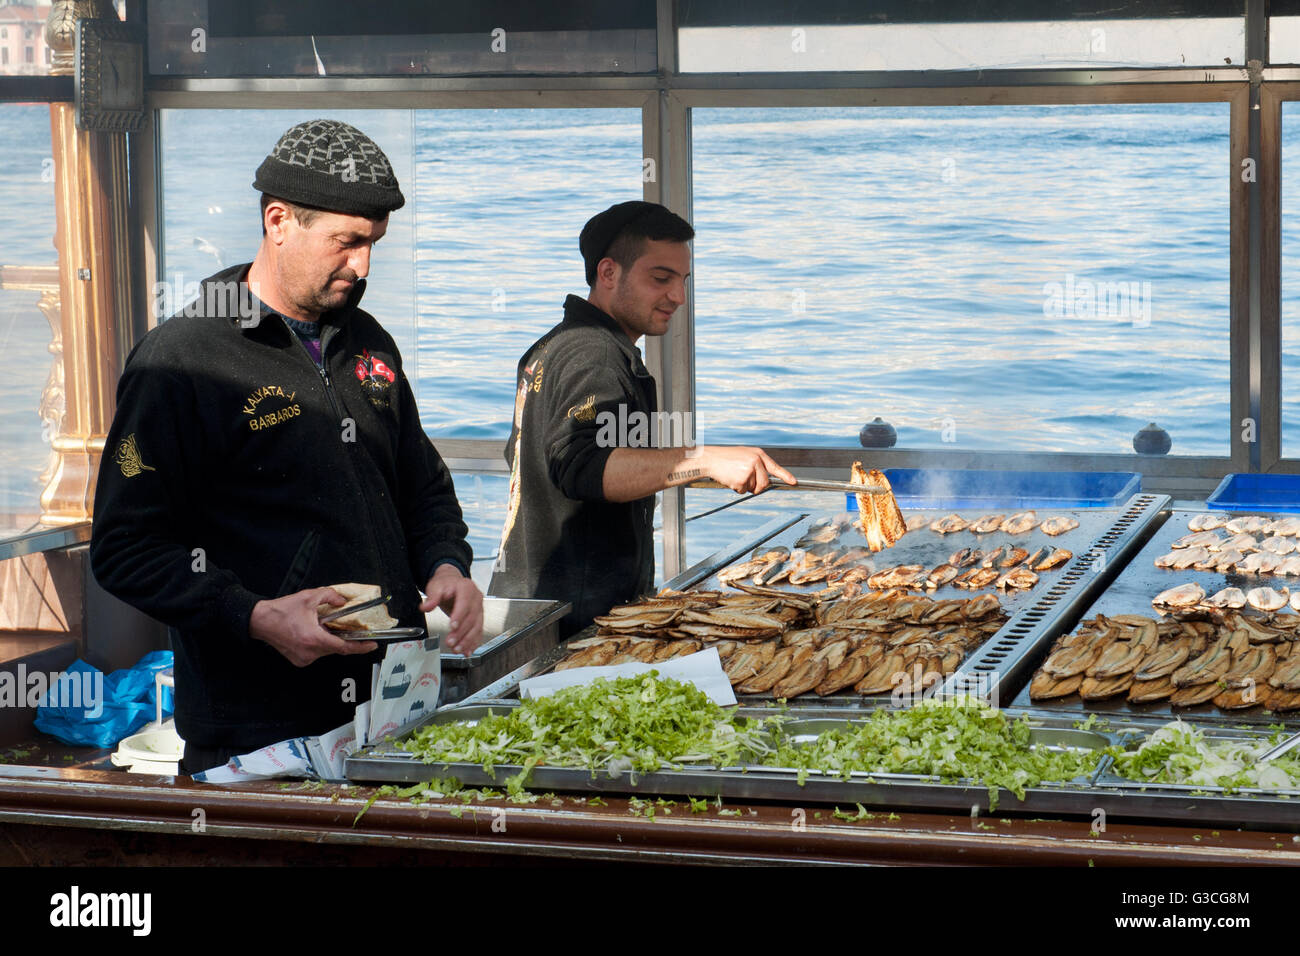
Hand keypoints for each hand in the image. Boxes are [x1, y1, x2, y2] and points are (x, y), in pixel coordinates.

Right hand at [248, 587, 377, 666]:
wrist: (259, 621)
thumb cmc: (280, 611)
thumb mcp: (308, 597)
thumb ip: (330, 596)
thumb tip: (342, 601)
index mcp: (314, 639)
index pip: (344, 647)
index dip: (361, 647)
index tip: (372, 644)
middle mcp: (309, 652)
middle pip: (336, 648)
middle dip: (343, 638)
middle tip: (348, 628)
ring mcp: (303, 658)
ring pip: (326, 651)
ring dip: (329, 640)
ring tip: (322, 627)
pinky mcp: (299, 660)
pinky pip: (316, 653)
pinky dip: (319, 644)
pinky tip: (314, 633)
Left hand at [420, 564, 483, 654]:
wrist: (452, 583)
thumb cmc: (446, 584)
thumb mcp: (436, 586)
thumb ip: (432, 597)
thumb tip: (426, 606)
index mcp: (467, 588)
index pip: (465, 603)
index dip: (460, 616)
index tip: (452, 627)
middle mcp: (476, 598)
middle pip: (472, 618)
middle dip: (461, 633)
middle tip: (451, 642)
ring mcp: (479, 609)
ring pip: (477, 627)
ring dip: (468, 641)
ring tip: (457, 649)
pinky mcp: (478, 618)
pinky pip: (478, 632)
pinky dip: (473, 643)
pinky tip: (467, 651)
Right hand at [699, 446, 796, 493]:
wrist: (710, 458)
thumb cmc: (726, 458)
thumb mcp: (744, 455)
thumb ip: (756, 464)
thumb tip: (765, 480)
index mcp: (758, 454)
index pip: (775, 467)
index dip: (785, 476)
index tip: (794, 482)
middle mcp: (756, 461)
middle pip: (765, 483)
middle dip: (756, 487)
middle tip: (744, 480)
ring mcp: (750, 470)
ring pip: (753, 488)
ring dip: (744, 486)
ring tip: (734, 475)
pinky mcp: (742, 479)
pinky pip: (743, 491)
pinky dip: (736, 488)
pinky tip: (729, 478)